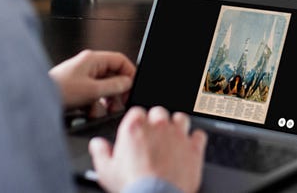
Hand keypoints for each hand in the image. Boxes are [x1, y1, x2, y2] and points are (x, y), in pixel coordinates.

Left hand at [49, 50, 134, 113]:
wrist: (35, 102)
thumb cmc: (58, 91)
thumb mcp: (92, 91)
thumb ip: (113, 86)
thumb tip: (127, 83)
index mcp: (92, 59)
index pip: (120, 60)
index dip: (129, 73)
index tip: (132, 87)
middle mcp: (87, 66)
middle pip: (112, 76)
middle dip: (115, 93)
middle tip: (118, 104)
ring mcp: (80, 78)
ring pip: (102, 88)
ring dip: (103, 102)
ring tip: (100, 112)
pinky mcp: (74, 89)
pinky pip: (91, 96)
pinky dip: (92, 106)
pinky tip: (88, 113)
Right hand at [90, 106, 206, 192]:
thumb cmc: (132, 186)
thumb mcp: (106, 171)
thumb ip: (101, 152)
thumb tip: (97, 144)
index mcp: (135, 127)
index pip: (136, 112)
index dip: (136, 122)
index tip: (136, 132)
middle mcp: (158, 126)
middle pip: (159, 112)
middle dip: (156, 123)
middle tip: (153, 138)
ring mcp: (178, 135)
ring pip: (181, 119)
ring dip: (177, 127)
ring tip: (172, 139)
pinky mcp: (194, 148)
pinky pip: (199, 135)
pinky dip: (195, 140)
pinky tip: (189, 148)